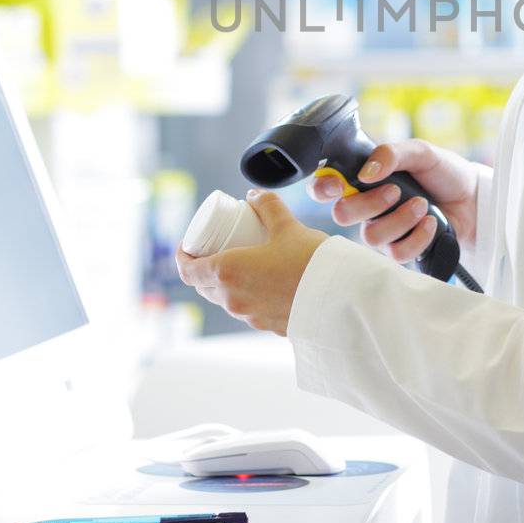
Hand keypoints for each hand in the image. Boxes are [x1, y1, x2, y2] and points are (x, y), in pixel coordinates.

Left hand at [175, 191, 327, 335]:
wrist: (339, 296)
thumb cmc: (310, 260)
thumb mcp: (287, 225)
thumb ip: (268, 206)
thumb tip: (254, 195)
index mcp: (228, 272)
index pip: (188, 270)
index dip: (183, 257)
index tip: (189, 246)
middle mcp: (233, 299)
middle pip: (204, 286)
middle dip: (204, 269)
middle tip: (216, 250)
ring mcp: (250, 317)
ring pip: (226, 300)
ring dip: (225, 284)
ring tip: (241, 266)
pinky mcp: (268, 327)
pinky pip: (248, 311)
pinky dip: (248, 297)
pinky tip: (264, 285)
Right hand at [307, 137, 477, 263]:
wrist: (473, 200)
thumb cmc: (443, 173)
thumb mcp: (420, 153)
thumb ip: (391, 154)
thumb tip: (366, 172)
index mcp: (364, 179)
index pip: (326, 185)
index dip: (323, 187)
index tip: (338, 186)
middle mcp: (367, 207)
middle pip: (342, 214)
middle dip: (369, 203)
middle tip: (396, 191)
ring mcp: (382, 230)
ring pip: (370, 236)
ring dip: (400, 219)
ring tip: (423, 205)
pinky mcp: (400, 251)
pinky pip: (396, 253)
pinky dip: (417, 236)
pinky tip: (431, 223)